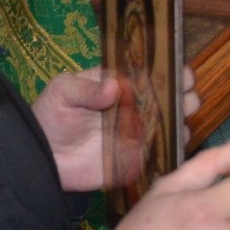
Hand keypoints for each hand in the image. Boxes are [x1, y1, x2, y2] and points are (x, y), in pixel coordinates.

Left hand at [36, 66, 201, 191]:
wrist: (43, 156)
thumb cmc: (52, 115)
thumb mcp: (63, 92)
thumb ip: (86, 88)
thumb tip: (114, 86)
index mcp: (126, 83)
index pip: (160, 72)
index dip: (175, 71)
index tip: (179, 75)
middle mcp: (141, 106)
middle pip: (179, 98)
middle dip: (186, 97)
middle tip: (178, 102)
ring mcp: (143, 133)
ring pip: (178, 125)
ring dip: (181, 124)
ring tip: (169, 126)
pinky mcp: (140, 158)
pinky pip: (165, 153)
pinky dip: (172, 149)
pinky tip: (165, 146)